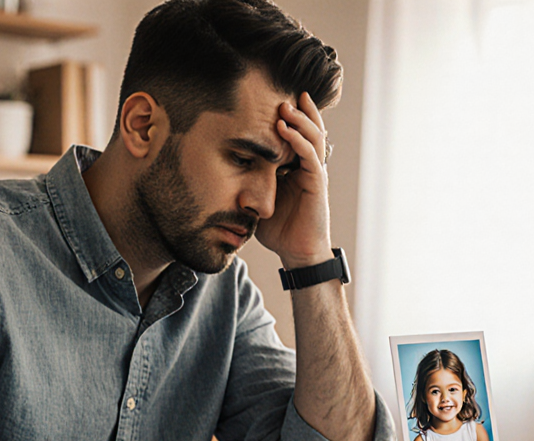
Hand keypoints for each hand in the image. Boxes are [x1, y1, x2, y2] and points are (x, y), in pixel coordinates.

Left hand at [255, 92, 334, 268]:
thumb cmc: (278, 229)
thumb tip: (217, 173)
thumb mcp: (255, 200)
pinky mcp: (317, 182)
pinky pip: (310, 155)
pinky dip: (298, 140)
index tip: (269, 101)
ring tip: (285, 105)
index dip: (288, 118)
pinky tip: (285, 129)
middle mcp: (307, 166)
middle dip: (298, 110)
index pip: (294, 135)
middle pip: (309, 129)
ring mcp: (314, 172)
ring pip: (313, 136)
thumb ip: (245, 184)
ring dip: (299, 119)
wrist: (297, 252)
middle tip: (281, 94)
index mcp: (295, 168)